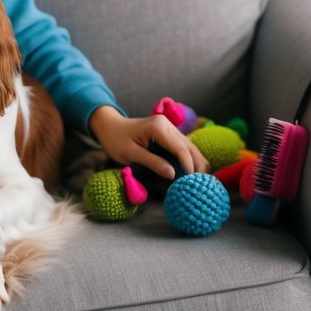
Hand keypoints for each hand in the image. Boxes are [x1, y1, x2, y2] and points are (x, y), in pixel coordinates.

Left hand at [88, 106, 209, 178]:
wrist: (109, 126)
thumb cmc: (116, 140)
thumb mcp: (130, 153)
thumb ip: (152, 162)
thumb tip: (172, 174)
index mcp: (158, 127)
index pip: (180, 148)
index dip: (188, 165)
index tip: (192, 182)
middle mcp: (167, 124)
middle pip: (189, 146)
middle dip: (197, 165)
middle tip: (200, 185)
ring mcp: (169, 127)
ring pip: (190, 146)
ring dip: (196, 162)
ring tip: (199, 181)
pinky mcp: (169, 132)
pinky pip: (183, 146)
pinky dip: (189, 159)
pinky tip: (192, 172)